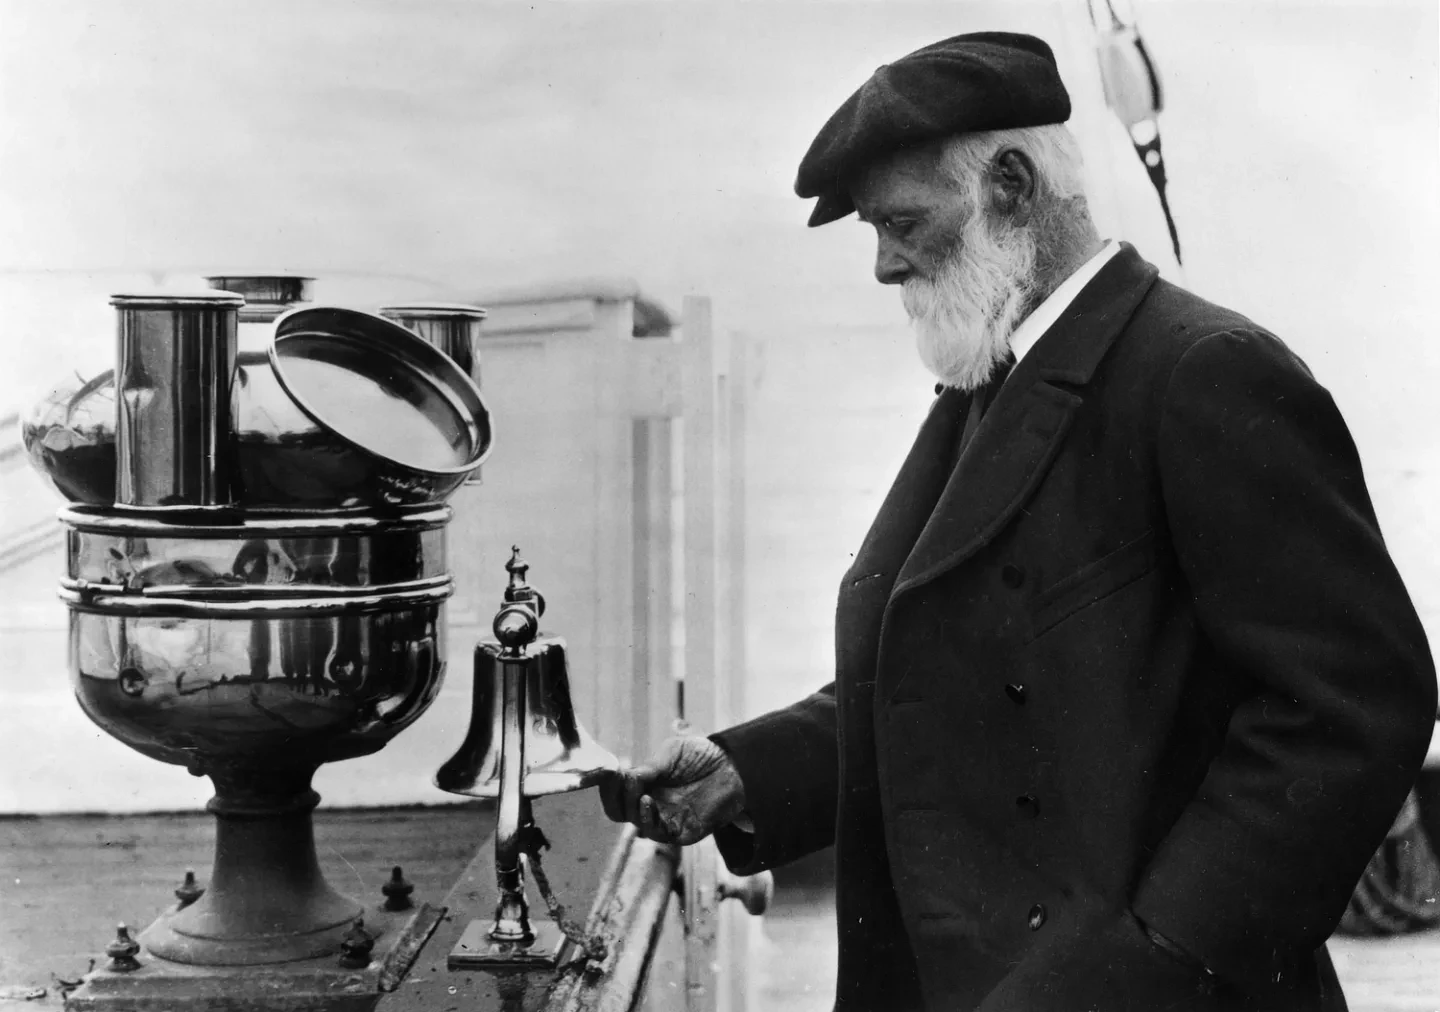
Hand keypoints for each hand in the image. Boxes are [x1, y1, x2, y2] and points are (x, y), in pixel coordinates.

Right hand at [598, 736, 746, 844]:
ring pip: (636, 823)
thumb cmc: (702, 756)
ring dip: (631, 808)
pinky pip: (659, 833)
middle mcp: (651, 804)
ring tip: (638, 792)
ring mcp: (666, 819)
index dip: (608, 786)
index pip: (615, 794)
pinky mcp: (682, 832)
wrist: (734, 766)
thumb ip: (649, 766)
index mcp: (644, 785)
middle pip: (619, 812)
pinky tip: (647, 802)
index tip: (607, 771)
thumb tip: (626, 776)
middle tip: (620, 780)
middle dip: (614, 798)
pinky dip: (648, 819)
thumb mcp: (671, 752)